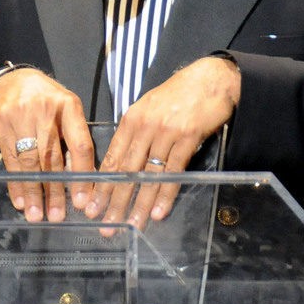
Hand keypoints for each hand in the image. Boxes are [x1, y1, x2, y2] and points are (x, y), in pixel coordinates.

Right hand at [0, 68, 95, 220]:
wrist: (11, 80)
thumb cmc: (46, 100)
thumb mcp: (66, 110)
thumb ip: (74, 138)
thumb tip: (81, 180)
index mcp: (69, 106)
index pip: (79, 144)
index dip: (81, 175)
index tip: (81, 200)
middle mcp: (44, 111)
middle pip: (51, 157)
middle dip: (54, 190)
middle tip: (57, 215)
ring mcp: (19, 117)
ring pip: (28, 162)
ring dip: (33, 192)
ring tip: (37, 215)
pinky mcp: (0, 124)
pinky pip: (9, 160)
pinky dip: (15, 183)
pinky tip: (20, 201)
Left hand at [85, 55, 240, 229]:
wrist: (211, 78)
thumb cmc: (179, 94)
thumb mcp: (149, 107)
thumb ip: (135, 132)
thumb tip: (122, 159)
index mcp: (131, 119)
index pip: (112, 158)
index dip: (102, 185)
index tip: (92, 206)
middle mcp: (145, 126)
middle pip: (126, 170)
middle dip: (114, 200)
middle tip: (105, 224)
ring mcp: (166, 132)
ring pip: (148, 175)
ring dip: (139, 203)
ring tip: (131, 224)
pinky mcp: (188, 137)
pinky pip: (173, 171)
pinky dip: (165, 194)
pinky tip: (158, 211)